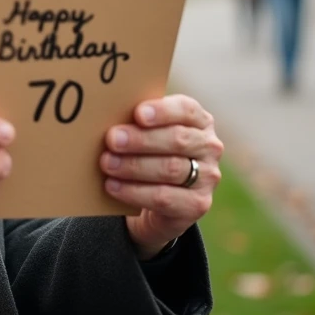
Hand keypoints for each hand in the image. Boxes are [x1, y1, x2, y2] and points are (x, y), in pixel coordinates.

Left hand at [100, 94, 222, 258]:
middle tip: (112, 140)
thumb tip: (106, 113)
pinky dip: (134, 192)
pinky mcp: (198, 204)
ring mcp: (207, 177)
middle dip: (141, 140)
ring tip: (106, 163)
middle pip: (177, 139)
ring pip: (171, 169)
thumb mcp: (146, 134)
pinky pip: (164, 197)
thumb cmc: (148, 153)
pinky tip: (112, 186)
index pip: (186, 110)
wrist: (157, 201)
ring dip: (134, 165)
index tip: (138, 114)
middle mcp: (209, 146)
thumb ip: (136, 122)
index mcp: (198, 120)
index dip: (163, 111)